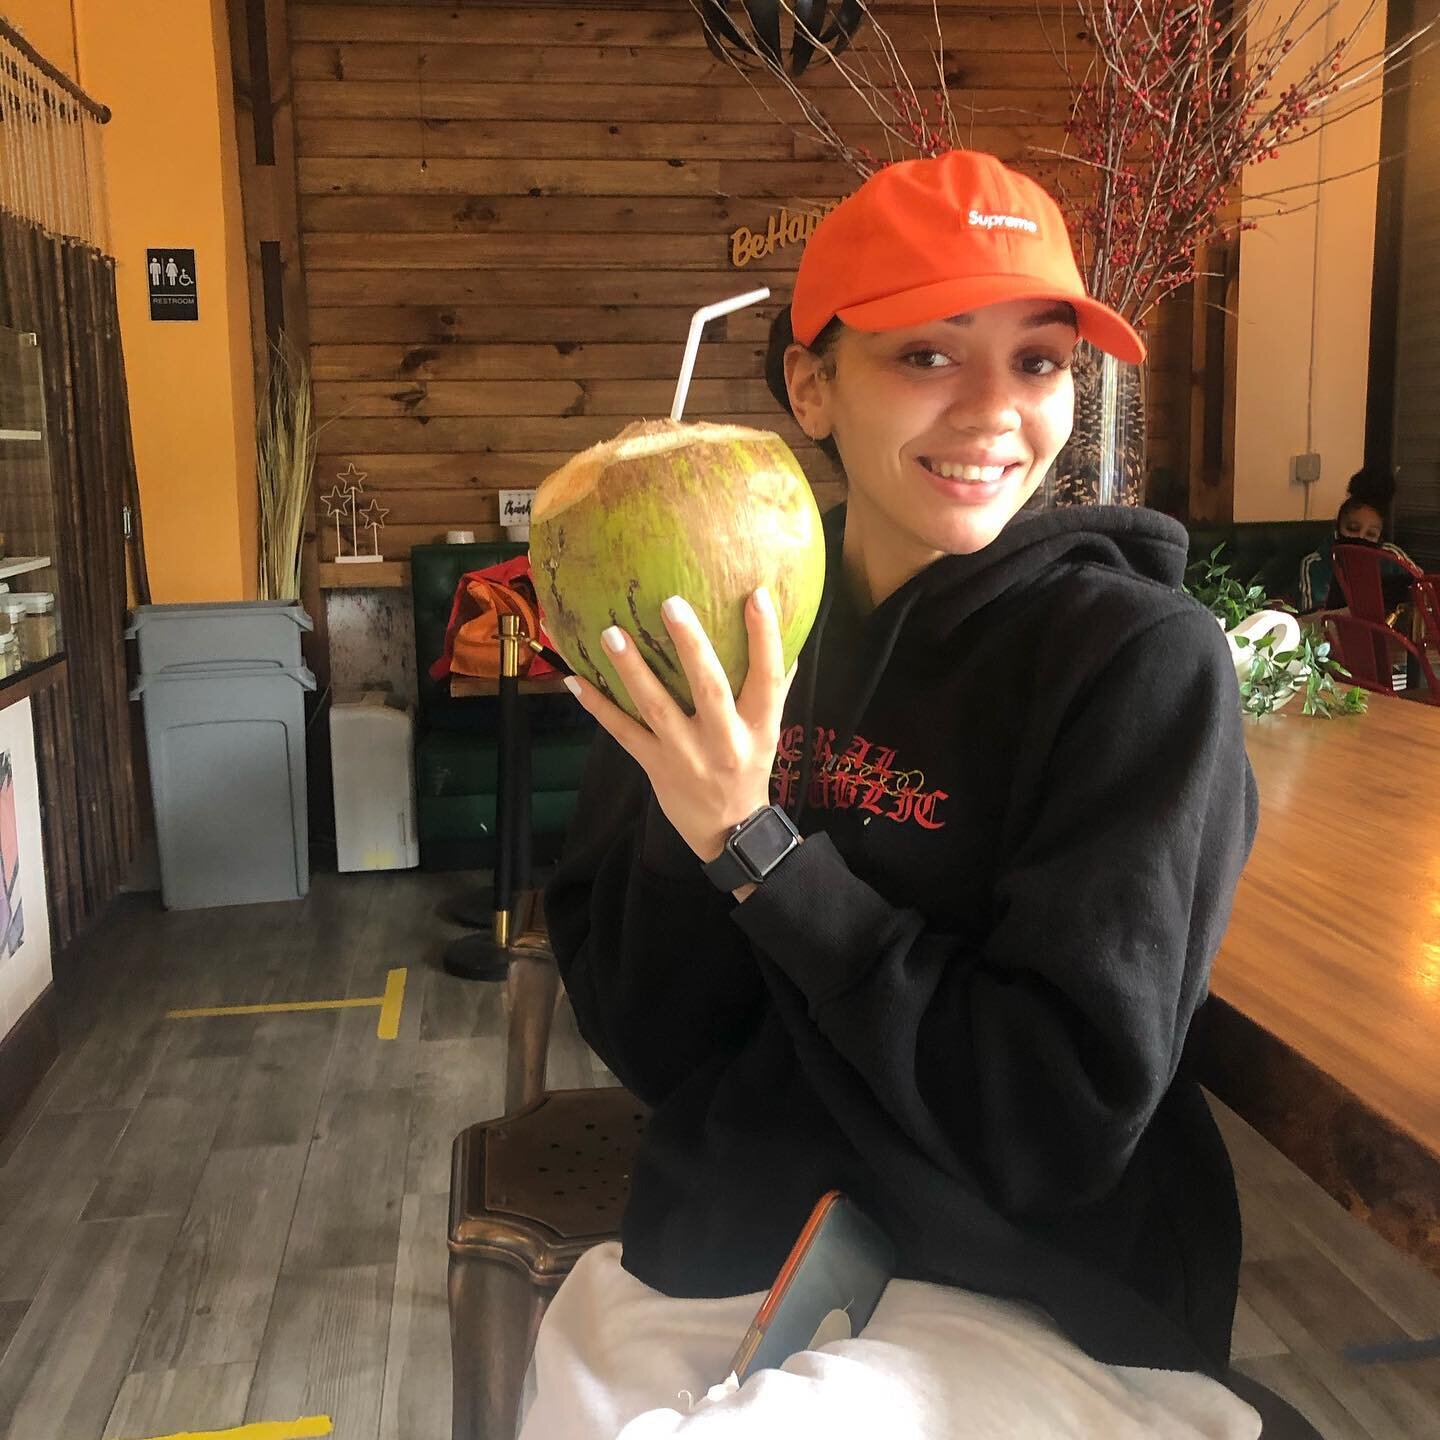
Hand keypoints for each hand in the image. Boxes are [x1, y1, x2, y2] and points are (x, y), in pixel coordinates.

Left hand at [562, 587, 797, 865]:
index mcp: (759, 727)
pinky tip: (574, 680)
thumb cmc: (749, 768)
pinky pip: (623, 732)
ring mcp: (686, 755)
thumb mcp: (770, 731)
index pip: (768, 677)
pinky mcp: (655, 766)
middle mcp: (724, 740)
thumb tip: (784, 633)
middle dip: (691, 646)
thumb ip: (773, 686)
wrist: (728, 831)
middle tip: (671, 604)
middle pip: (709, 688)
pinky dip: (598, 707)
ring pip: (657, 707)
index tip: (756, 594)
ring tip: (611, 633)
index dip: (765, 637)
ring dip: (632, 670)